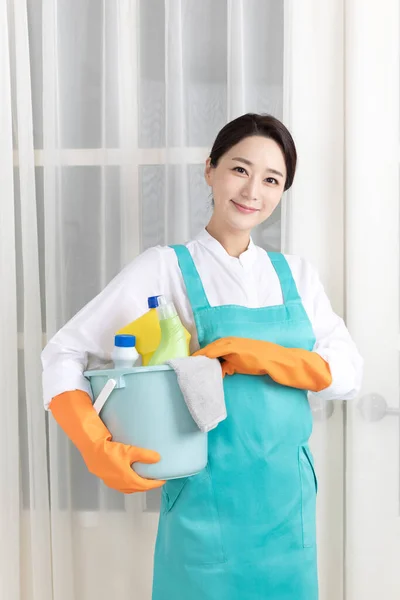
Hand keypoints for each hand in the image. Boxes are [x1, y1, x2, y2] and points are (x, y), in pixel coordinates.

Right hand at [50, 390, 164, 492]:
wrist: (91, 447)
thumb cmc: (110, 450)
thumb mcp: (130, 451)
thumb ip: (145, 455)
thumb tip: (158, 458)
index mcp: (127, 479)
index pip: (145, 485)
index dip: (155, 483)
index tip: (163, 480)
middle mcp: (119, 484)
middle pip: (137, 488)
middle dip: (146, 485)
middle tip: (155, 479)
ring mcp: (111, 482)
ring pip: (128, 487)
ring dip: (137, 485)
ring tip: (143, 478)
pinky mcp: (105, 477)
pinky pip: (120, 484)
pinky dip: (128, 483)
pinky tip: (128, 476)